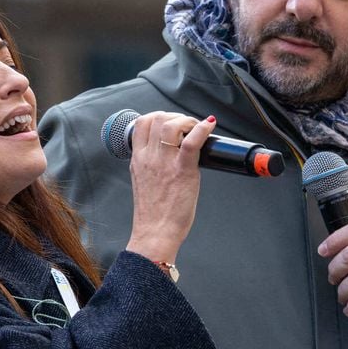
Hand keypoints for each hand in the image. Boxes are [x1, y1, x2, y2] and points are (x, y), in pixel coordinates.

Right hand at [125, 112, 215, 263]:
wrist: (155, 233)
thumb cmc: (152, 213)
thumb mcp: (142, 181)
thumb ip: (150, 164)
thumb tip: (166, 153)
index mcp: (138, 159)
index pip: (142, 123)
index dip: (158, 115)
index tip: (169, 122)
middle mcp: (149, 157)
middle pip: (158, 118)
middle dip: (175, 116)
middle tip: (187, 126)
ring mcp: (165, 163)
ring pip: (171, 125)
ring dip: (187, 121)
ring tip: (196, 129)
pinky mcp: (183, 171)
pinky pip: (192, 142)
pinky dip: (202, 129)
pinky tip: (209, 126)